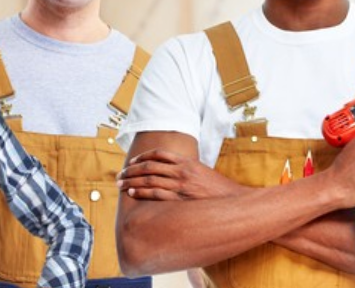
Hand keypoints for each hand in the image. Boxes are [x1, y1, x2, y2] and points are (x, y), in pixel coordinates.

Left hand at [118, 148, 245, 200]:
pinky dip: (142, 193)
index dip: (142, 157)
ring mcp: (181, 185)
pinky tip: (132, 193)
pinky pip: (156, 194)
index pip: (159, 154)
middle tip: (120, 174)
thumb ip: (187, 169)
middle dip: (131, 170)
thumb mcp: (203, 172)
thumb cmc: (218, 189)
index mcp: (187, 162)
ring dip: (132, 181)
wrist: (234, 201)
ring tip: (120, 184)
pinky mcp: (181, 199)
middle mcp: (181, 171)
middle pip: (149, 167)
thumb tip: (172, 171)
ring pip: (149, 180)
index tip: (132, 162)